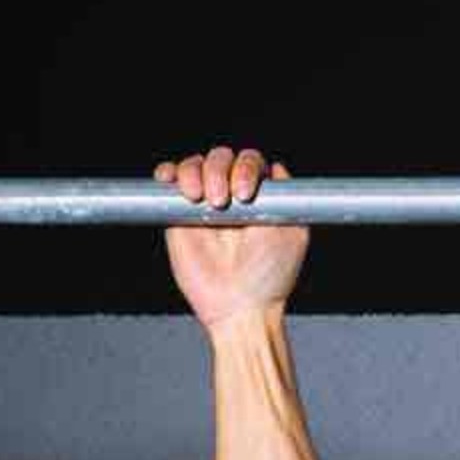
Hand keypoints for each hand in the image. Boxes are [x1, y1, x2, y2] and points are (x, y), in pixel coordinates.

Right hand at [157, 145, 306, 327]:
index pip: (251, 161)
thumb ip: (288, 200)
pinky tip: (171, 182)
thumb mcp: (292, 233)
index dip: (247, 167)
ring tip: (201, 200)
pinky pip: (168, 178)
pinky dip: (167, 172)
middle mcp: (232, 195)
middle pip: (222, 156)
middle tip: (222, 201)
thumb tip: (277, 169)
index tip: (245, 194)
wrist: (238, 303)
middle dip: (220, 170)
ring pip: (195, 163)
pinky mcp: (179, 213)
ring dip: (194, 171)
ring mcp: (205, 202)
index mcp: (260, 197)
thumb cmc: (268, 274)